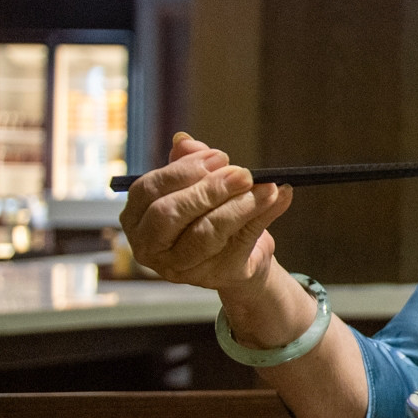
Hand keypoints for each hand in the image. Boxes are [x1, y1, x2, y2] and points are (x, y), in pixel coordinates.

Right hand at [119, 133, 293, 291]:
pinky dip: (263, 216)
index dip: (182, 170)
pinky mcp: (213, 276)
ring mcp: (178, 267)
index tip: (218, 157)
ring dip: (240, 206)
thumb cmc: (211, 214)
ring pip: (205, 233)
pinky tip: (280, 196)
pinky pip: (238, 244)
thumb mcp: (200, 185)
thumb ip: (191, 164)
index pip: (148, 190)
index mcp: (136, 217)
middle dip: (209, 190)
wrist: (243, 255)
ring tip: (267, 187)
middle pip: (169, 214)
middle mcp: (150, 246)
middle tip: (243, 174)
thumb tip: (184, 140)